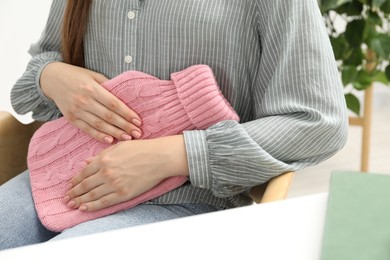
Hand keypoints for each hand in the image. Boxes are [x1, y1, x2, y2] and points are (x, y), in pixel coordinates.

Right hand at [40, 62, 141, 142]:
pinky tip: (110, 140)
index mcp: (92, 88)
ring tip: (128, 138)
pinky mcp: (71, 119)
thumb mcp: (93, 75)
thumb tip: (124, 97)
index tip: (138, 121)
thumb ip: (107, 85)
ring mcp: (76, 111)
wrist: (50, 78)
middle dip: (125, 126)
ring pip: (99, 125)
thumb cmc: (76, 75)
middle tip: (138, 133)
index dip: (127, 113)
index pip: (113, 104)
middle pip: (108, 116)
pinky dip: (99, 136)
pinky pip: (87, 130)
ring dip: (115, 133)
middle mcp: (84, 101)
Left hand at [63, 135, 188, 211]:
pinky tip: (84, 208)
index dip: (74, 181)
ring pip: (91, 195)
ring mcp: (114, 184)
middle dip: (73, 193)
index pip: (84, 173)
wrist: (159, 158)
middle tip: (66, 198)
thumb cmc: (141, 149)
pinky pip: (104, 202)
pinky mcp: (123, 194)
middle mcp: (106, 172)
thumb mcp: (119, 147)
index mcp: (104, 159)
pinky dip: (92, 206)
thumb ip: (101, 155)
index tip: (69, 186)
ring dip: (79, 201)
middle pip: (85, 185)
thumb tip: (86, 162)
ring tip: (72, 205)